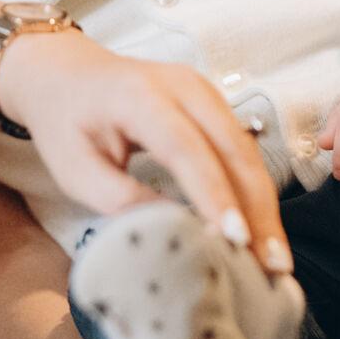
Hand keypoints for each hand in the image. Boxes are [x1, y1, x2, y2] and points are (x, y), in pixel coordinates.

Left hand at [0, 34, 293, 276]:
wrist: (65, 73)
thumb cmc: (66, 122)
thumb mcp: (75, 169)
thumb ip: (121, 200)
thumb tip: (174, 232)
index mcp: (140, 96)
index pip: (187, 149)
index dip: (214, 196)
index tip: (236, 240)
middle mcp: (182, 86)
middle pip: (233, 149)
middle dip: (257, 209)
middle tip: (272, 265)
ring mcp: (204, 91)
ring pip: (248, 152)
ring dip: (264, 206)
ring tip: (275, 258)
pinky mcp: (214, 105)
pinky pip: (243, 150)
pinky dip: (254, 191)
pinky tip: (260, 230)